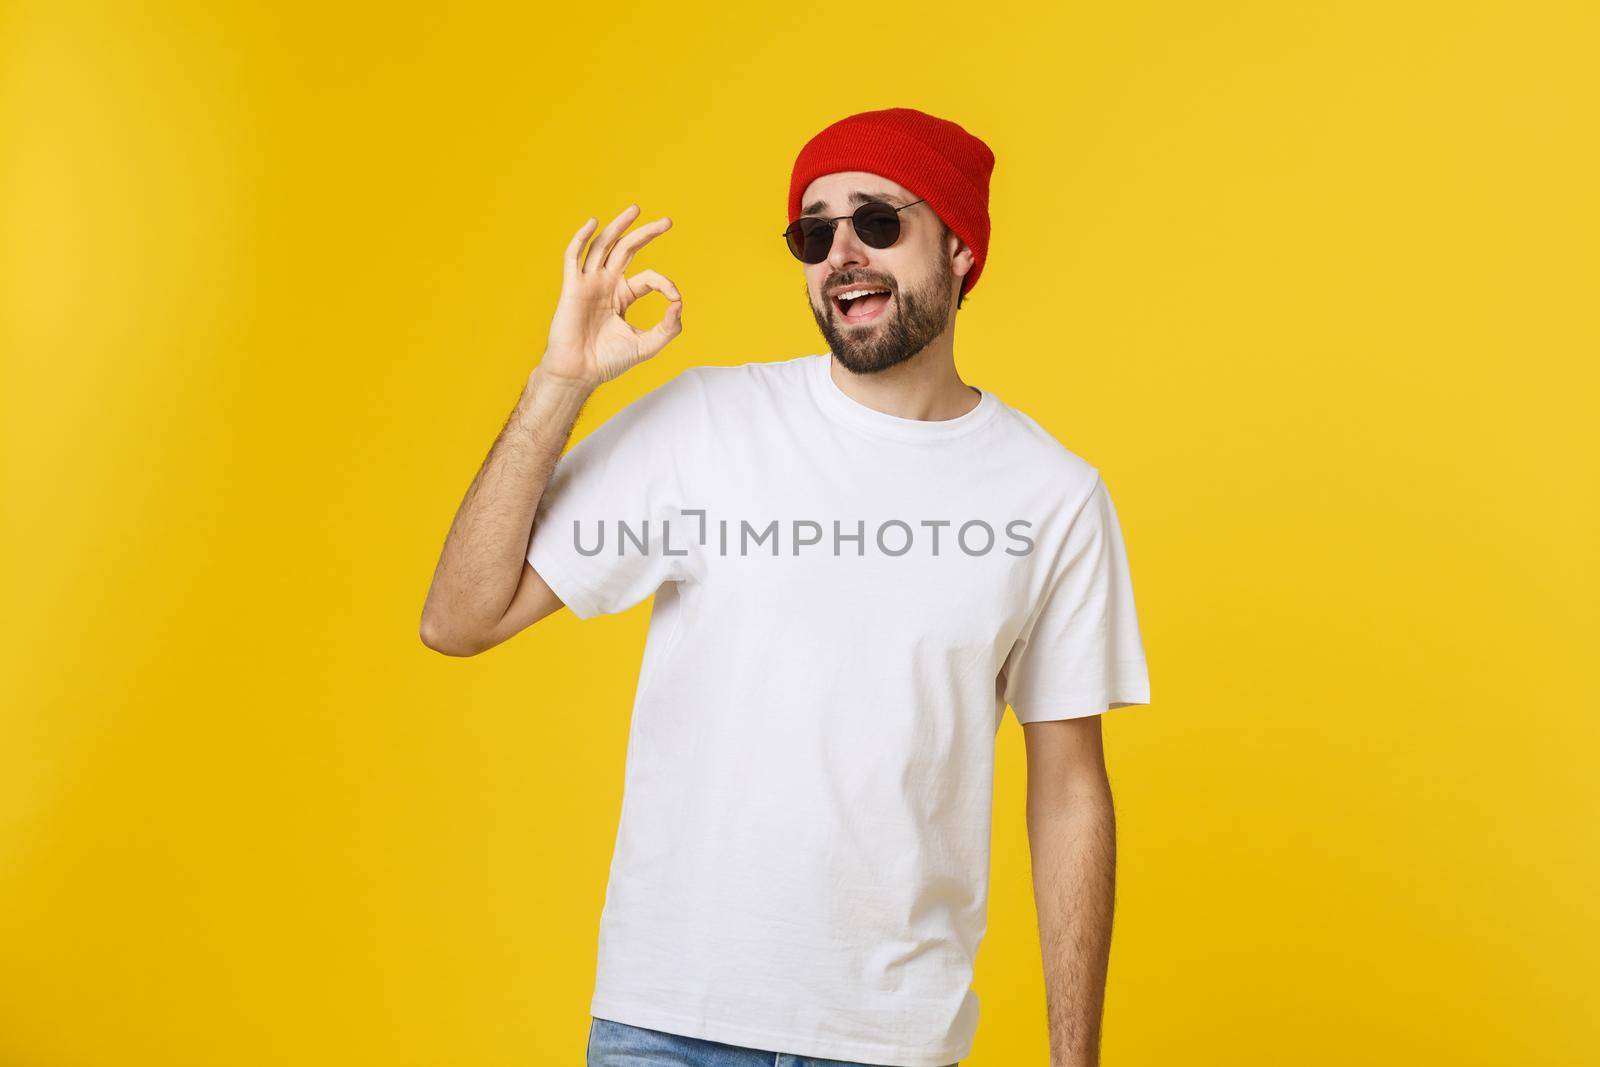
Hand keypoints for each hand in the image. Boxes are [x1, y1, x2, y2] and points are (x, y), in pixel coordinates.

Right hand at [538, 204, 682, 389]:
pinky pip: (574, 257)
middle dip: (646, 234)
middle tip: (667, 222)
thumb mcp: (647, 345)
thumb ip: (668, 328)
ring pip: (603, 246)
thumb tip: (679, 304)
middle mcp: (606, 284)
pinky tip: (593, 223)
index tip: (675, 298)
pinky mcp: (572, 287)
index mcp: (623, 296)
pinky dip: (581, 239)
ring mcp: (589, 283)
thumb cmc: (608, 361)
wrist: (580, 373)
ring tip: (635, 209)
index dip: (665, 284)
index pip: (648, 278)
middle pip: (626, 250)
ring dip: (618, 226)